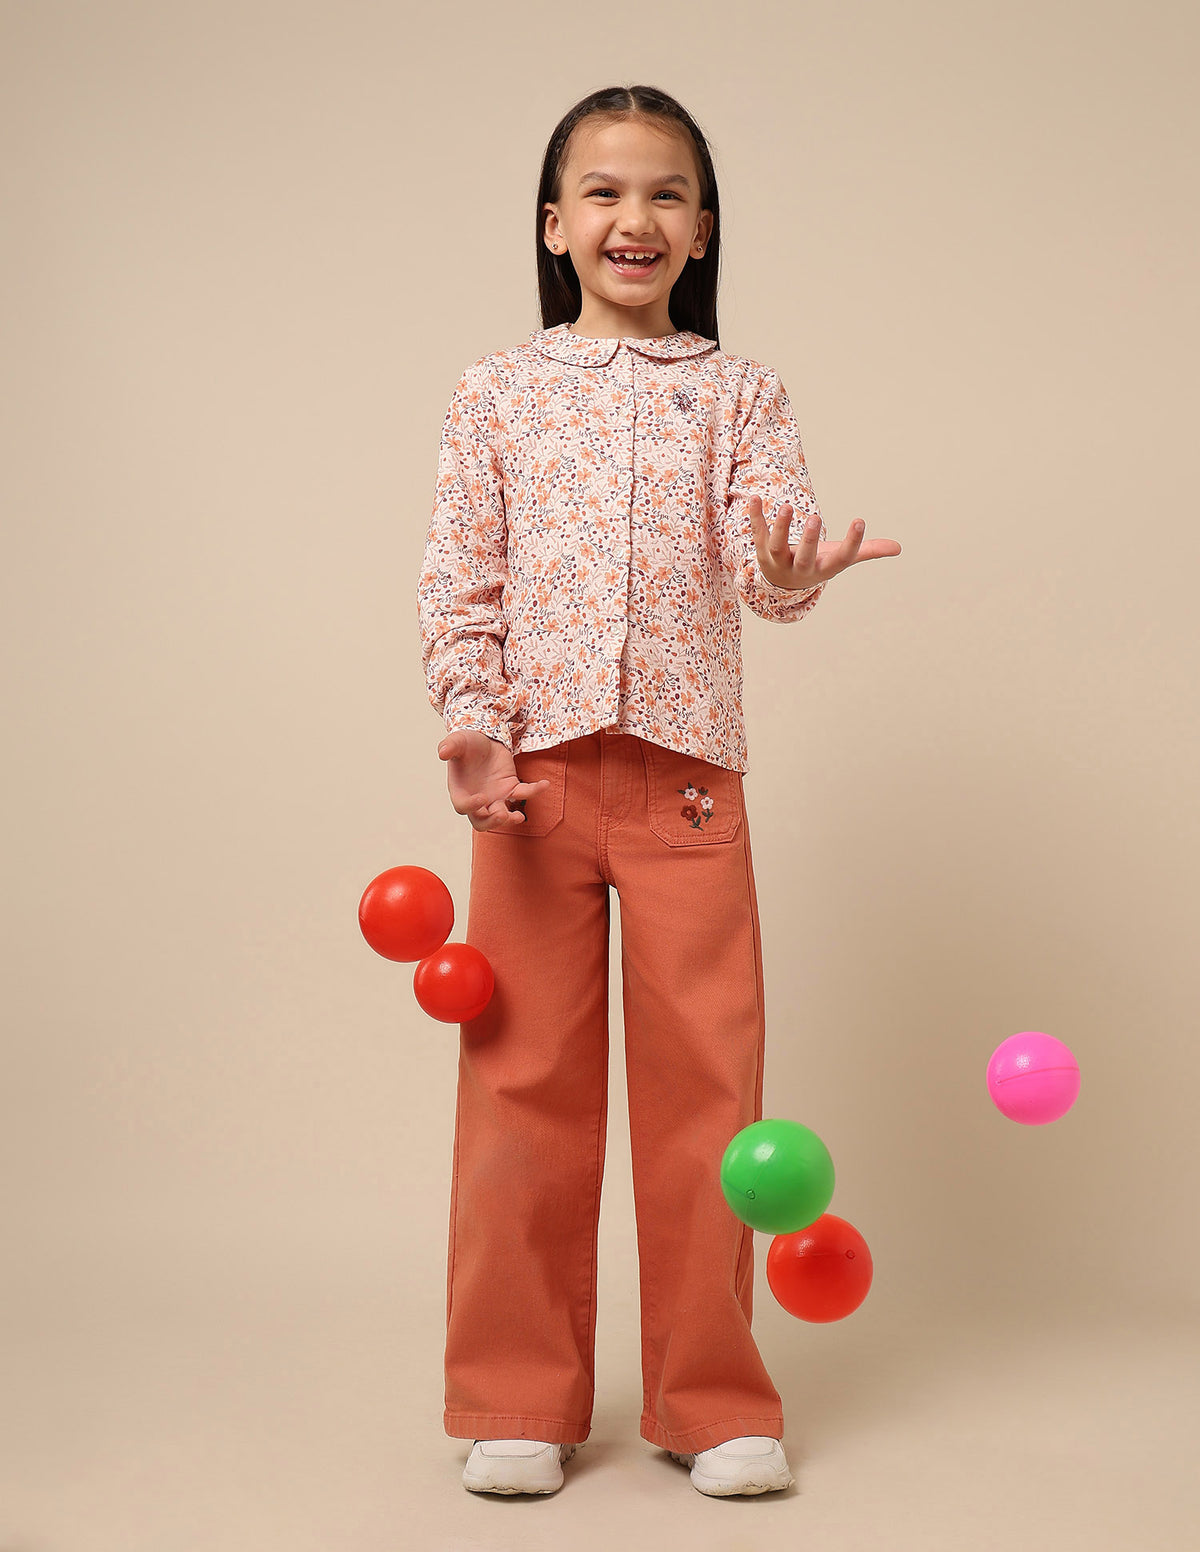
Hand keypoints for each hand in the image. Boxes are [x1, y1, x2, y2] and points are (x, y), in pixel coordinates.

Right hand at [437, 729, 550, 832]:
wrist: (484, 739)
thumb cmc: (467, 744)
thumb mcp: (458, 741)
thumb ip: (450, 746)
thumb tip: (442, 752)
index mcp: (461, 791)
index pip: (463, 806)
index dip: (471, 806)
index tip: (481, 798)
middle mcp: (477, 800)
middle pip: (481, 822)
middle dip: (491, 822)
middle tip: (501, 815)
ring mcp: (495, 797)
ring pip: (502, 816)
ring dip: (509, 819)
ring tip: (518, 817)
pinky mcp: (511, 788)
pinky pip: (524, 794)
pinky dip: (534, 790)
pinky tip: (544, 784)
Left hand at [748, 497, 900, 590]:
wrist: (782, 582)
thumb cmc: (818, 563)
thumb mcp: (840, 559)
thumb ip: (867, 551)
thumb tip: (898, 548)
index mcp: (824, 569)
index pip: (841, 558)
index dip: (852, 542)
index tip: (860, 522)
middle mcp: (800, 568)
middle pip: (805, 557)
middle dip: (810, 540)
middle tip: (816, 518)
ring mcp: (779, 561)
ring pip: (778, 547)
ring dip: (781, 527)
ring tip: (787, 507)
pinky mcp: (762, 550)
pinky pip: (758, 533)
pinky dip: (756, 517)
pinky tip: (755, 498)